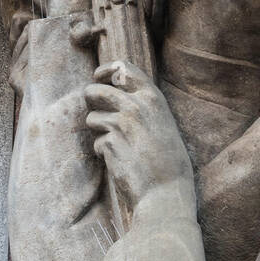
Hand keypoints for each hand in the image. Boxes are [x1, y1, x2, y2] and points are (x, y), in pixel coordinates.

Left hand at [85, 61, 191, 207]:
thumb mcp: (163, 123)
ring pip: (92, 118)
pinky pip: (97, 143)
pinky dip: (104, 152)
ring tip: (118, 144)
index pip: (123, 68)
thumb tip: (118, 95)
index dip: (105, 70)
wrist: (166, 192)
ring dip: (99, 131)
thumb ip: (144, 107)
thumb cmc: (168, 161)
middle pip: (95, 90)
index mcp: (153, 98)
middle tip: (97, 111)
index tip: (98, 76)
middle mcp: (136, 106)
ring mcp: (121, 124)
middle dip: (90, 100)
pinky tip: (121, 161)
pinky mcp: (110, 143)